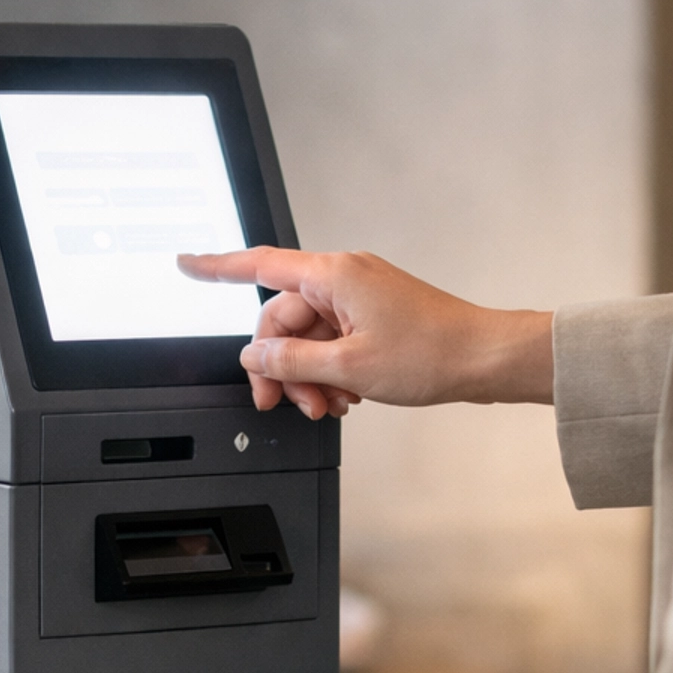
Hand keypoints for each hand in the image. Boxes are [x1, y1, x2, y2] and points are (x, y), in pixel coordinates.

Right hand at [177, 246, 553, 420]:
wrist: (485, 359)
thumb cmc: (432, 353)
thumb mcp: (348, 367)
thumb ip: (292, 360)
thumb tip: (255, 354)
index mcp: (333, 275)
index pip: (259, 265)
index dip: (217, 267)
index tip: (187, 265)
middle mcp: (344, 278)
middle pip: (283, 318)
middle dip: (279, 364)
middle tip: (284, 404)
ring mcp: (361, 298)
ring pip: (309, 337)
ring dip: (308, 376)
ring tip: (327, 406)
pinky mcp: (375, 317)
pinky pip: (334, 342)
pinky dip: (330, 372)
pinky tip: (345, 397)